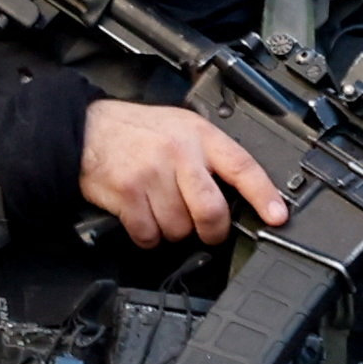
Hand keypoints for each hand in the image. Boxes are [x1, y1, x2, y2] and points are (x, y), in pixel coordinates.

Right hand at [79, 99, 290, 248]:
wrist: (85, 129)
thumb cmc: (136, 132)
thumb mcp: (181, 127)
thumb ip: (208, 154)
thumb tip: (236, 192)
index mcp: (199, 135)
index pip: (242, 167)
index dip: (264, 195)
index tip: (277, 216)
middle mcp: (178, 153)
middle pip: (211, 210)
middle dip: (212, 230)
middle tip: (207, 230)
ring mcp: (152, 174)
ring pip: (179, 228)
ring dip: (172, 230)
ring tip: (162, 210)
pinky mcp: (127, 193)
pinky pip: (149, 234)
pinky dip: (148, 236)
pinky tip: (143, 217)